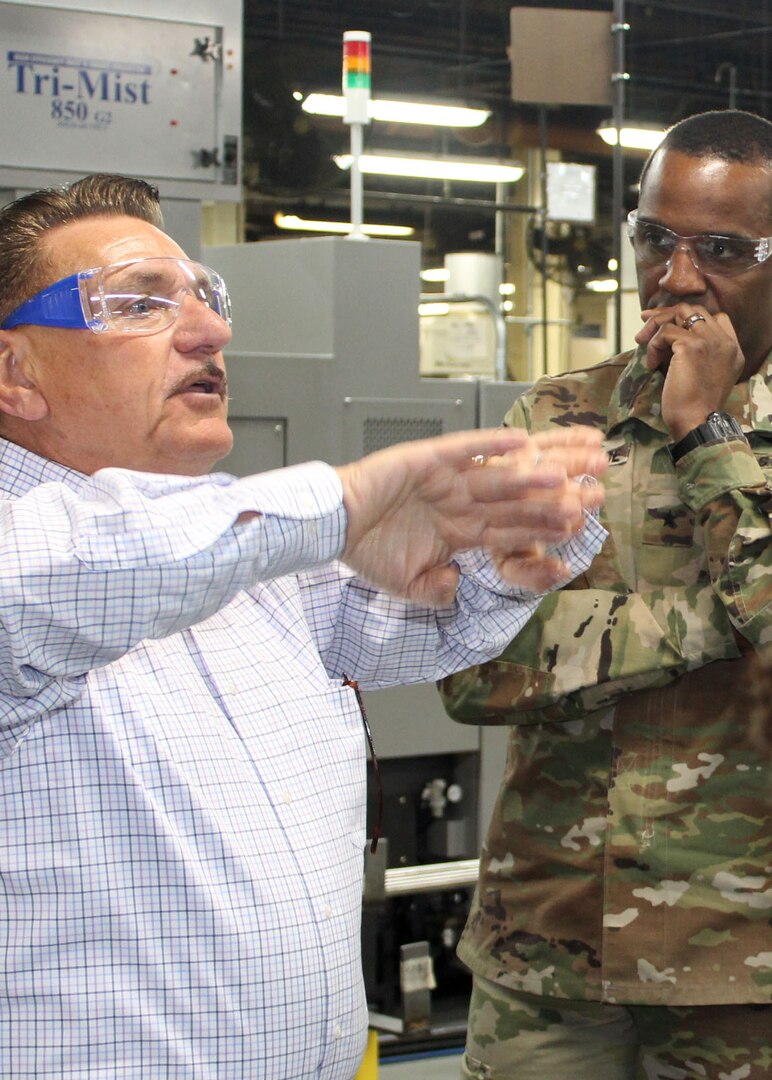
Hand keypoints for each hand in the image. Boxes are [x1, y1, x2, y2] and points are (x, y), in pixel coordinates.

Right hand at [335, 426, 606, 605]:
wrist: (333, 525)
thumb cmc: (367, 551)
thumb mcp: (407, 585)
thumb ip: (436, 591)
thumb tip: (459, 586)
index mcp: (463, 532)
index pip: (515, 530)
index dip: (548, 527)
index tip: (584, 524)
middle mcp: (462, 503)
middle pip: (521, 498)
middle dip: (560, 493)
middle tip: (599, 484)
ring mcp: (449, 480)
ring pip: (501, 475)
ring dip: (536, 473)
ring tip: (572, 470)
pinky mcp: (428, 459)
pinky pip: (465, 450)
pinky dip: (490, 446)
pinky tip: (521, 442)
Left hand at [636, 304, 744, 439]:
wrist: (696, 422)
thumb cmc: (694, 406)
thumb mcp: (704, 375)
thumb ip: (699, 353)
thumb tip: (669, 335)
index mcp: (732, 349)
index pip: (715, 317)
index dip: (689, 318)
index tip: (668, 326)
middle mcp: (724, 342)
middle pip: (695, 310)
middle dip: (667, 314)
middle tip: (647, 326)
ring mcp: (709, 341)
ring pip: (679, 313)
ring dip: (656, 325)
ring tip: (642, 342)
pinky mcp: (691, 346)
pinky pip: (664, 332)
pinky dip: (653, 345)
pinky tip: (651, 364)